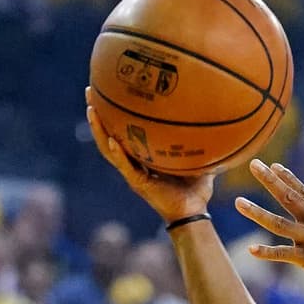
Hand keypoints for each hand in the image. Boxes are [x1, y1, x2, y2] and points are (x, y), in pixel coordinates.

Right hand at [84, 87, 213, 223]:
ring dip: (99, 130)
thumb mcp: (199, 161)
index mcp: (144, 157)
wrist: (194, 213)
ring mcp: (133, 173)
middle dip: (98, 114)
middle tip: (89, 91)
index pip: (124, 132)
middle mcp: (134, 163)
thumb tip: (214, 122)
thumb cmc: (196, 191)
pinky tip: (110, 140)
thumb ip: (201, 144)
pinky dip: (118, 153)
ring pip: (108, 149)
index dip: (114, 114)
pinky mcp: (138, 183)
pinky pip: (125, 166)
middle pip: (109, 134)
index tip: (109, 90)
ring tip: (91, 110)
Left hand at [236, 160, 303, 290]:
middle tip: (253, 164)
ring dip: (256, 212)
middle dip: (269, 180)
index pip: (303, 190)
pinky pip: (283, 254)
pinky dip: (266, 253)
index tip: (272, 166)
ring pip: (278, 223)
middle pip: (288, 197)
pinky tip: (250, 250)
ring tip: (238, 202)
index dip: (286, 177)